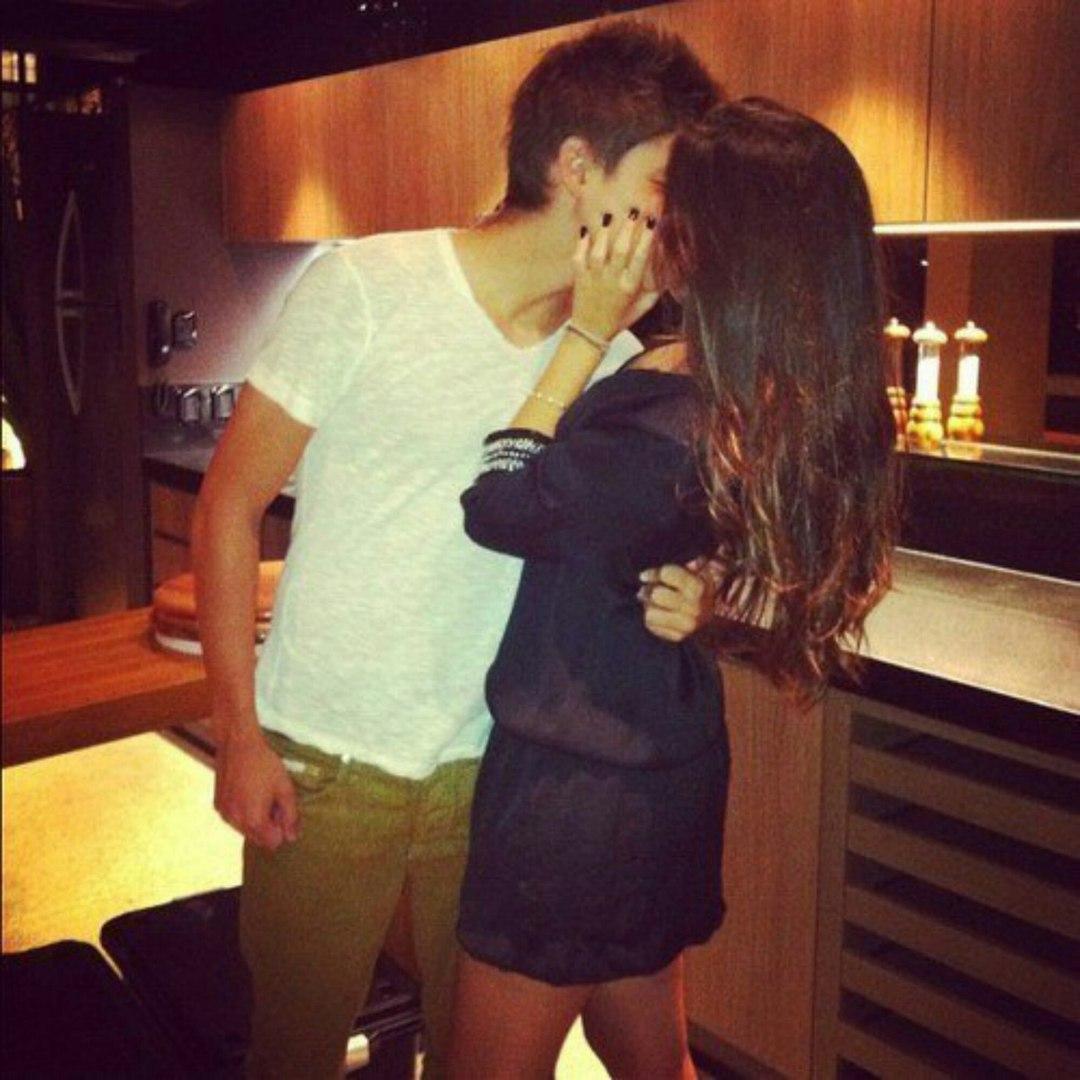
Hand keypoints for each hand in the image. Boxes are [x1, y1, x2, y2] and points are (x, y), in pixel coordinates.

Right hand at [213, 722, 299, 849]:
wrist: (238, 744)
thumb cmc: (265, 765)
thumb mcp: (285, 789)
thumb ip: (291, 816)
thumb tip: (292, 838)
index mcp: (253, 820)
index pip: (272, 842)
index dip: (282, 828)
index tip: (282, 809)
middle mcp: (235, 822)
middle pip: (258, 838)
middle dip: (269, 825)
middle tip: (273, 800)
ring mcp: (224, 814)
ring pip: (245, 829)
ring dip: (255, 819)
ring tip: (261, 794)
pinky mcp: (218, 805)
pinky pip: (234, 818)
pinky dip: (243, 812)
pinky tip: (248, 791)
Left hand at [571, 210, 658, 340]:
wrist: (590, 333)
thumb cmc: (619, 319)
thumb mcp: (642, 308)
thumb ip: (655, 291)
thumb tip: (670, 273)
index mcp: (630, 287)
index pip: (640, 258)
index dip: (647, 238)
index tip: (652, 222)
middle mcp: (612, 281)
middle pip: (620, 250)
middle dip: (627, 229)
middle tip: (633, 211)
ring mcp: (594, 279)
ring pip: (599, 252)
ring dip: (605, 233)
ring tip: (610, 215)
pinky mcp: (580, 279)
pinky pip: (579, 258)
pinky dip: (582, 244)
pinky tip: (587, 231)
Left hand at [639, 557, 714, 642]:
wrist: (708, 619)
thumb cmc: (696, 589)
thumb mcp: (696, 572)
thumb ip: (686, 564)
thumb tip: (672, 566)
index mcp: (699, 587)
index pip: (666, 573)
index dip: (654, 573)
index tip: (646, 576)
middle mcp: (695, 608)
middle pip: (656, 594)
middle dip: (649, 590)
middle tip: (647, 590)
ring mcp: (687, 625)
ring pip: (650, 612)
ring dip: (648, 605)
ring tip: (651, 602)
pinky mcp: (677, 637)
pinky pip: (651, 625)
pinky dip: (650, 617)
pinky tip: (656, 613)